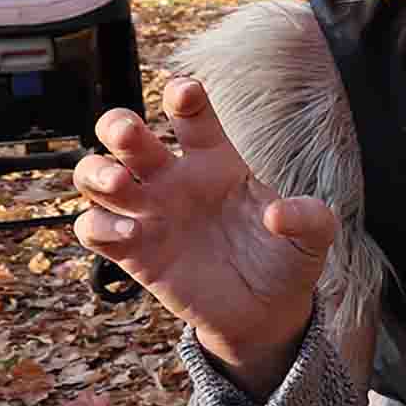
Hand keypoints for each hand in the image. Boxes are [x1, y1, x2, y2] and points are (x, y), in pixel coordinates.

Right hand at [72, 78, 337, 396]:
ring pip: (93, 174)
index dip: (183, 96)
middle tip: (128, 134)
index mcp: (215, 161)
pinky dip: (98, 225)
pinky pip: (91, 228)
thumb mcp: (313, 236)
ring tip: (121, 184)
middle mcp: (174, 179)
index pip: (191, 115)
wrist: (267, 312)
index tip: (185, 93)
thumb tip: (279, 213)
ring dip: (95, 171)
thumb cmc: (285, 260)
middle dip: (116, 124)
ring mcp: (149, 214)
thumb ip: (310, 218)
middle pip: (124, 134)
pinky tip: (132, 232)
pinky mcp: (133, 252)